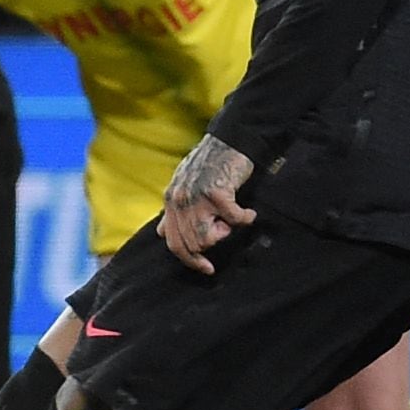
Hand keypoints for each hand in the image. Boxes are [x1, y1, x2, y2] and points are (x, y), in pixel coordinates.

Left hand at [159, 134, 255, 274]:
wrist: (229, 141)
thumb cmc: (211, 165)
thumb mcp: (183, 185)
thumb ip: (173, 211)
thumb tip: (161, 234)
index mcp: (170, 201)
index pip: (173, 242)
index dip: (190, 260)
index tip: (207, 268)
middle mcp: (179, 201)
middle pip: (193, 244)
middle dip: (214, 241)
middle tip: (226, 226)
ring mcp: (196, 197)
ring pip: (208, 237)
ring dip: (226, 230)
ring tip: (233, 216)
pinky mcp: (216, 193)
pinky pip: (233, 220)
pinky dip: (245, 218)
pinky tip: (249, 212)